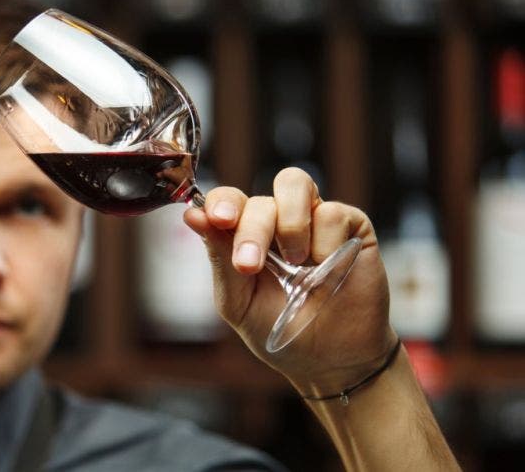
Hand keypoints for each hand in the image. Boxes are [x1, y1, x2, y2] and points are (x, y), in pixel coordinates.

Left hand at [183, 167, 398, 394]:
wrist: (332, 359)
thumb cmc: (279, 328)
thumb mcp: (238, 301)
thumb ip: (220, 257)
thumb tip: (192, 214)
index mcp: (244, 234)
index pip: (228, 201)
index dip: (221, 203)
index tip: (217, 219)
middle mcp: (277, 220)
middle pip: (259, 200)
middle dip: (251, 231)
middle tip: (249, 266)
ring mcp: (313, 219)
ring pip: (293, 183)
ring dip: (289, 224)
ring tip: (295, 262)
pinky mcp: (350, 225)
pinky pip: (332, 212)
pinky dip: (325, 242)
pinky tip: (327, 268)